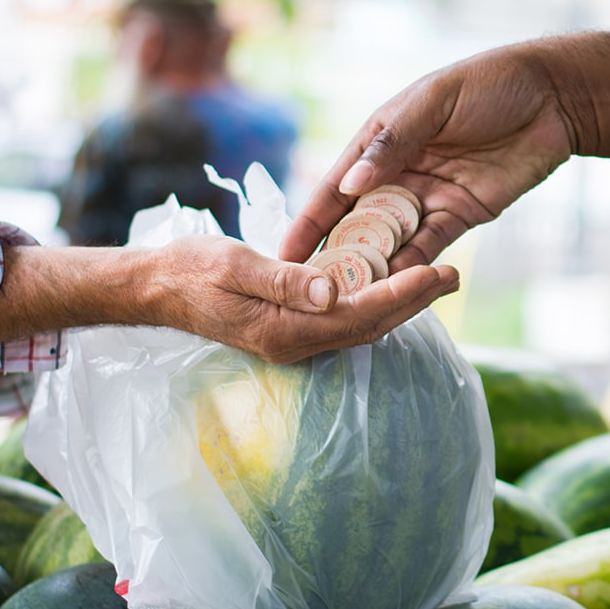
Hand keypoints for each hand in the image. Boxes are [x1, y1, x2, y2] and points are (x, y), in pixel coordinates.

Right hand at [145, 236, 459, 362]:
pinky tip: (392, 283)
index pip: (360, 314)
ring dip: (401, 304)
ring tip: (435, 278)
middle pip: (371, 326)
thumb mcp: (235, 265)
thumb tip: (331, 290)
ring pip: (362, 326)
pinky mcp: (293, 329)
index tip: (439, 273)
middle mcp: (298, 343)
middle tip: (454, 274)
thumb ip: (284, 280)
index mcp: (287, 329)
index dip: (404, 295)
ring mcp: (296, 340)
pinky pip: (345, 321)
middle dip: (415, 301)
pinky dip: (375, 302)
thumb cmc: (190, 270)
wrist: (155, 288)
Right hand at [282, 42, 578, 267]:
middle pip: (357, 221)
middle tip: (304, 294)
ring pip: (392, 240)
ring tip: (344, 302)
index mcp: (379, 141)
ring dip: (371, 268)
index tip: (281, 255)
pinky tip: (393, 289)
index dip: (309, 220)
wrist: (554, 96)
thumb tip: (350, 185)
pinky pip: (431, 245)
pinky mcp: (462, 214)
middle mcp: (397, 173)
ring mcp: (429, 196)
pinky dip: (413, 266)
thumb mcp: (434, 103)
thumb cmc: (489, 83)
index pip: (335, 186)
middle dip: (334, 255)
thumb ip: (392, 144)